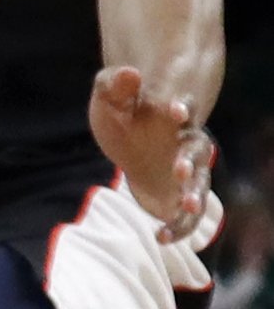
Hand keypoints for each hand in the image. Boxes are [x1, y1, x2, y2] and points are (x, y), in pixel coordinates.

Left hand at [90, 65, 215, 243]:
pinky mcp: (180, 196)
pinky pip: (186, 214)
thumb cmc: (121, 116)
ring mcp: (186, 172)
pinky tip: (160, 237)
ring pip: (199, 183)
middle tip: (179, 169)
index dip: (182, 108)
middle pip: (198, 151)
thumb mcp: (109, 99)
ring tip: (188, 205)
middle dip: (191, 160)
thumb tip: (130, 71)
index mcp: (171, 116)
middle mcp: (186, 144)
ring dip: (196, 195)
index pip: (183, 109)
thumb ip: (116, 85)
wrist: (129, 144)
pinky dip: (178, 226)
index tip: (175, 110)